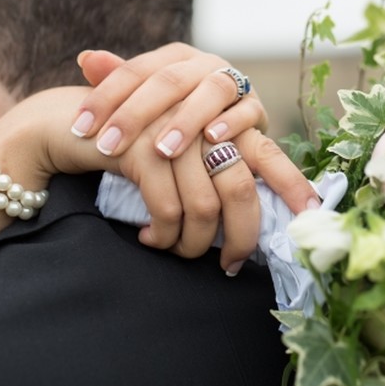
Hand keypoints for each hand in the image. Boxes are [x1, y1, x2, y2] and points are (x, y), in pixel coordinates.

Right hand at [0, 87, 270, 270]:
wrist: (71, 124)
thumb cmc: (133, 147)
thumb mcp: (178, 158)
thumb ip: (214, 179)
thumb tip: (248, 225)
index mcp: (221, 120)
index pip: (268, 154)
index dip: (294, 184)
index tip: (313, 215)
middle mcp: (204, 121)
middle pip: (242, 191)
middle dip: (241, 239)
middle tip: (229, 264)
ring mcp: (174, 133)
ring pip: (206, 208)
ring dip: (192, 243)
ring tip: (176, 250)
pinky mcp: (143, 148)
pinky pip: (168, 209)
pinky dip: (163, 234)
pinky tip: (150, 238)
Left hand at [72, 43, 266, 158]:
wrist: (231, 128)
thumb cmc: (180, 114)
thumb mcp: (148, 99)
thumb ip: (117, 78)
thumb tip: (85, 58)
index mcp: (172, 57)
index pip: (133, 70)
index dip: (105, 97)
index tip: (80, 129)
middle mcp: (202, 63)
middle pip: (167, 81)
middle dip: (135, 115)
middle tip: (107, 145)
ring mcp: (232, 82)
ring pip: (208, 93)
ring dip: (184, 121)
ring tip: (161, 150)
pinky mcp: (256, 106)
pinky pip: (245, 110)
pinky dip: (230, 123)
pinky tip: (212, 138)